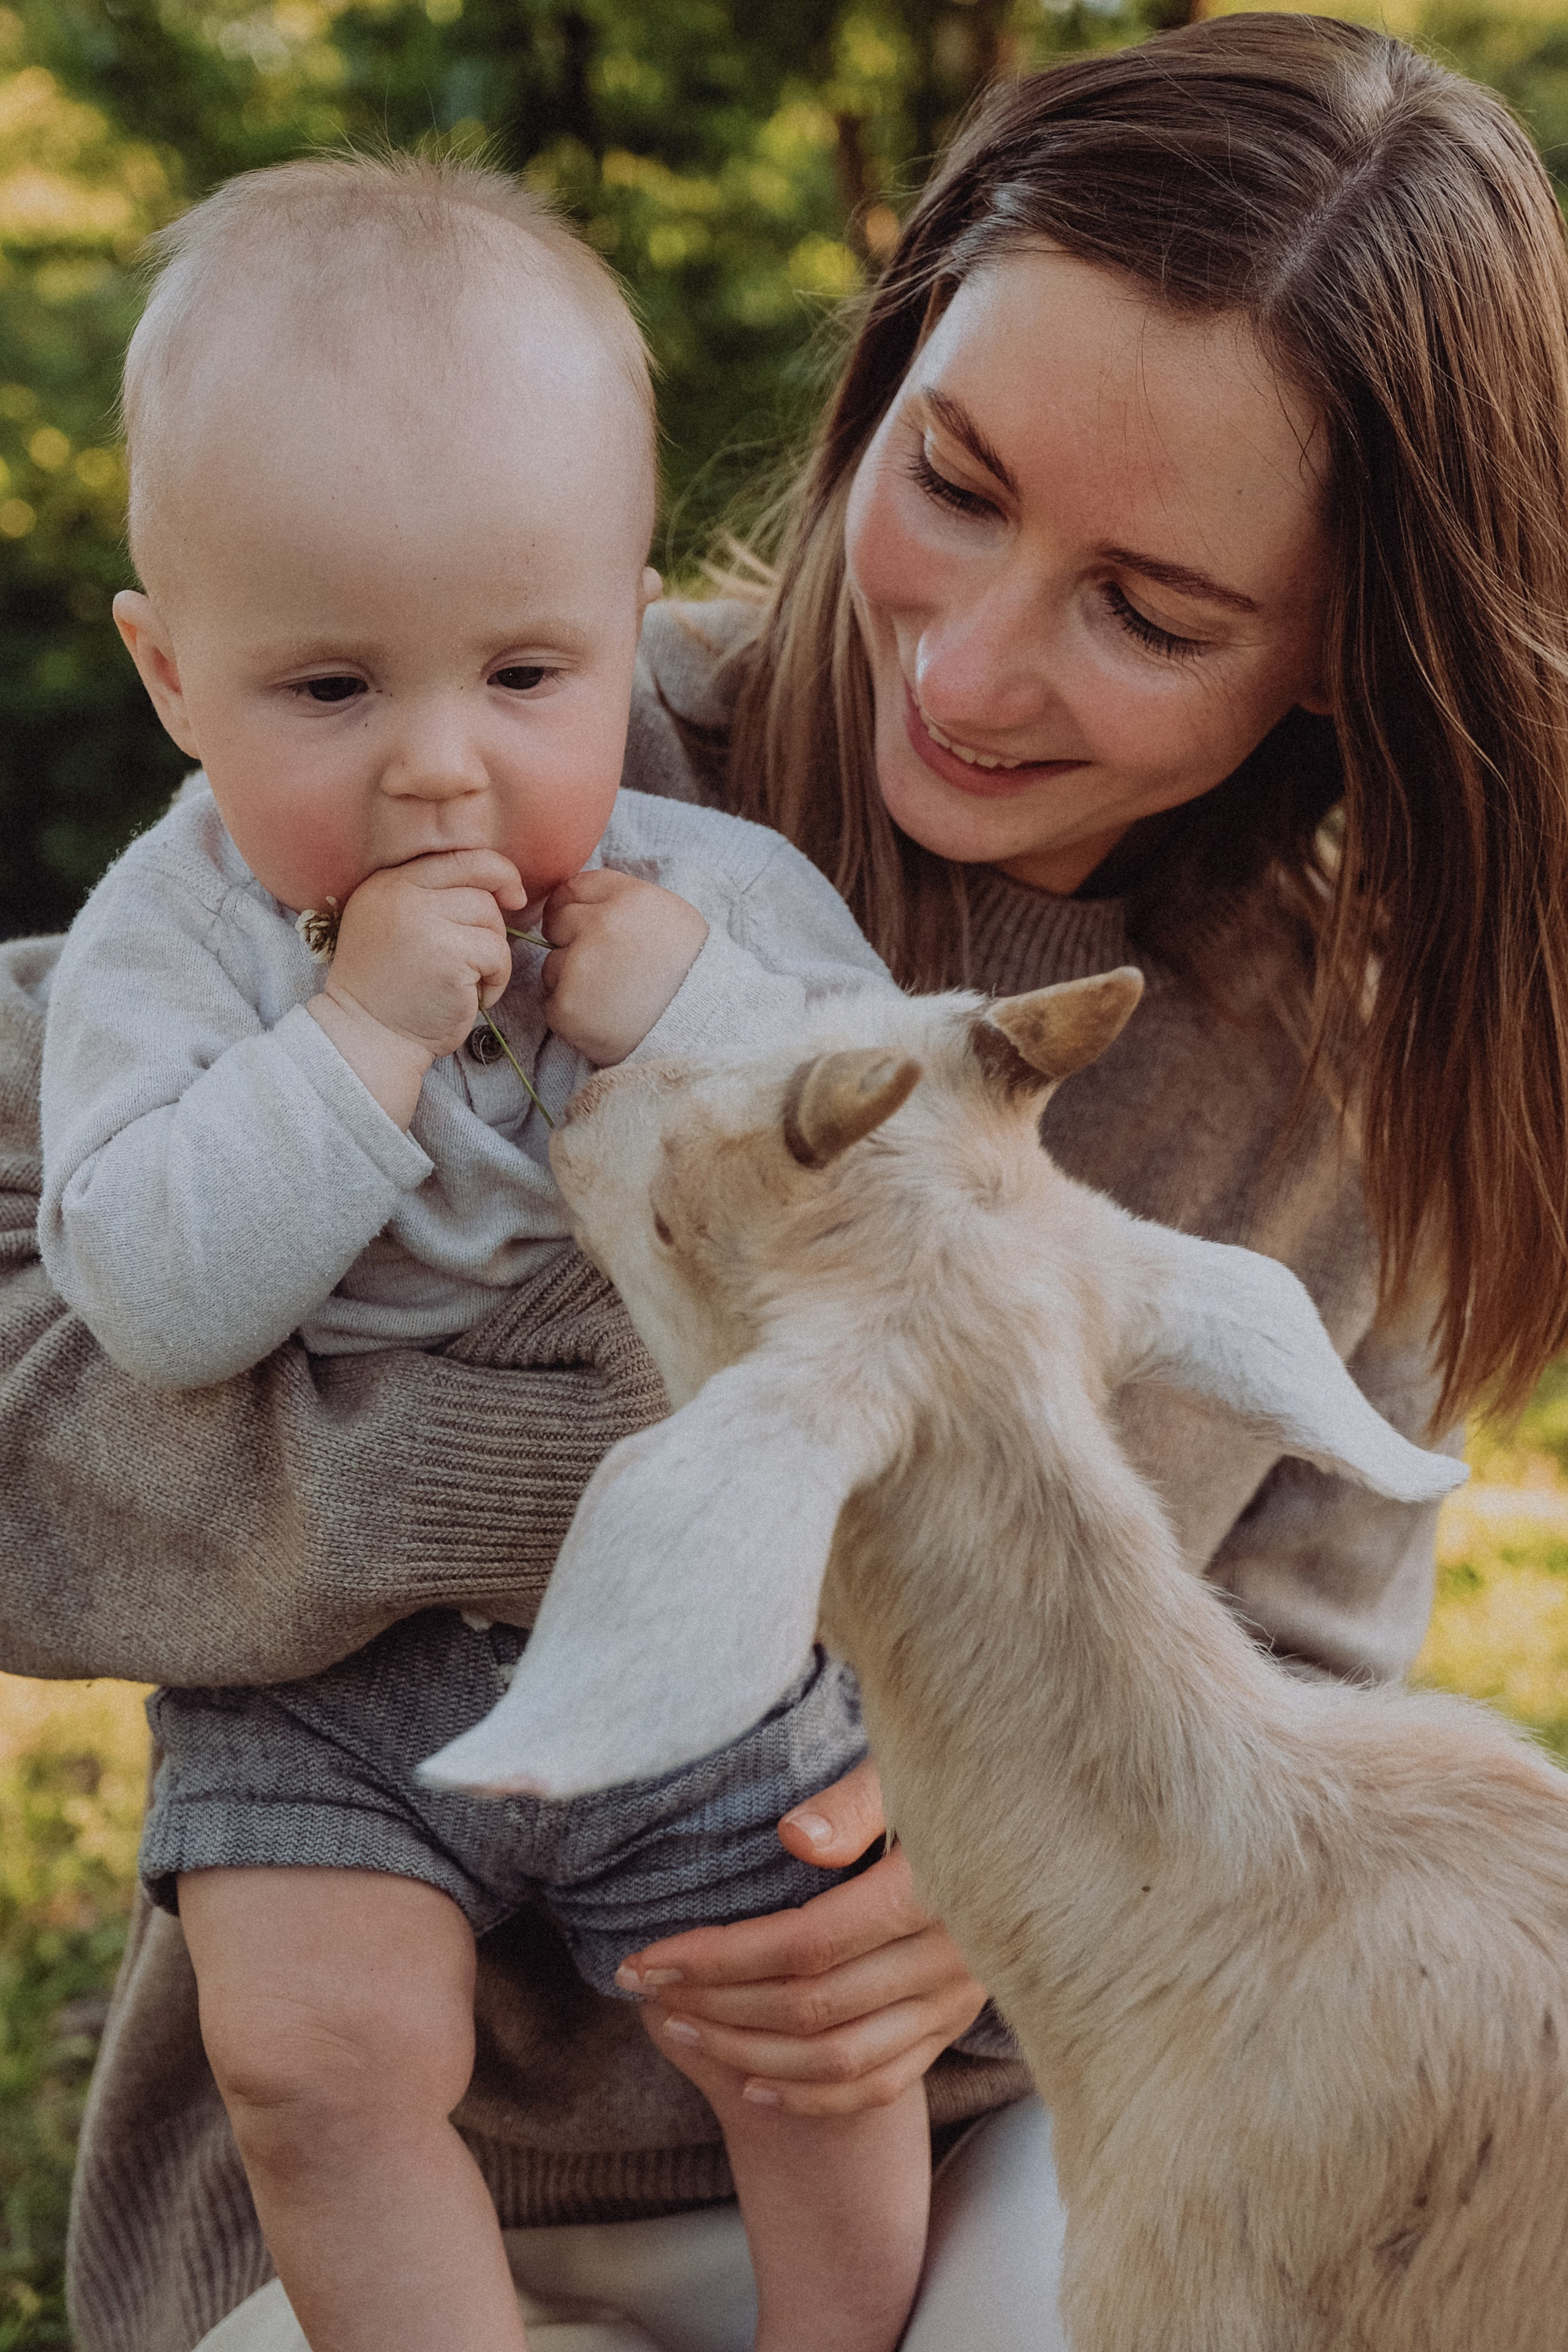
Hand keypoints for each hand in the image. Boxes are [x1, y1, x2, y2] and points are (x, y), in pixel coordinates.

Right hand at [308, 849, 525, 1126]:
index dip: (495, 871)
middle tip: (481, 955)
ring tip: (468, 982)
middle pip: (481, 885)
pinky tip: (473, 997)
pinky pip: (497, 954)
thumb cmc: (391, 988)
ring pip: (492, 920)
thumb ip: (430, 897)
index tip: (511, 895)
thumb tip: (499, 883)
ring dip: (493, 955)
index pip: (459, 856)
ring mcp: (424, 922)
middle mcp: (402, 894)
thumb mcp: (396, 925)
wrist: (367, 1036)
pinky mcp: (447, 955)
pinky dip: (495, 980)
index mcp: (389, 882)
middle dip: (493, 921)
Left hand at [541, 870, 707, 1065]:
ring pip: (552, 966)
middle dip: (572, 943)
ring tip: (613, 998)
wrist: (703, 1028)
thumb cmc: (687, 973)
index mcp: (629, 898)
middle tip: (608, 969)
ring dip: (572, 981)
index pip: (573, 889)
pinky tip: (605, 1019)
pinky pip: (553, 1004)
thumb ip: (622, 902)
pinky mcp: (568, 1008)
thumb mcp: (668, 917)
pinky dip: (573, 1014)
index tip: (582, 927)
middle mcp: (602, 926)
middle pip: (557, 924)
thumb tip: (573, 902)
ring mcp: (581, 967)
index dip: (573, 908)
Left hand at [616, 1758, 988, 2115]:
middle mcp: (952, 1959)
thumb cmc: (941, 1777)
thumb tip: (795, 1838)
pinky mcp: (953, 2025)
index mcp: (935, 1891)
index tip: (650, 1957)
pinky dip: (811, 2094)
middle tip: (646, 1989)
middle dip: (716, 2003)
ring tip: (680, 2025)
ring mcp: (955, 2002)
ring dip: (747, 2053)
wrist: (1018, 1819)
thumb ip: (852, 1803)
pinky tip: (752, 2080)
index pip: (808, 1945)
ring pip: (840, 2059)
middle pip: (813, 2008)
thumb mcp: (902, 1768)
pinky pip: (879, 2084)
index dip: (720, 1958)